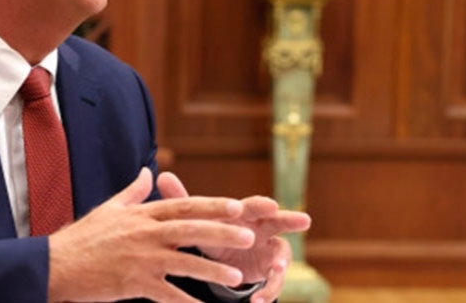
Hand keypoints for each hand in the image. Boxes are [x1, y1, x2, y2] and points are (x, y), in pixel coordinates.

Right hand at [47, 167, 257, 302]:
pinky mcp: (134, 284)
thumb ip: (134, 192)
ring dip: (212, 271)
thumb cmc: (83, 238)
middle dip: (222, 233)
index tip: (236, 206)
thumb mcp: (109, 209)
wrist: (57, 265)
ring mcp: (141, 260)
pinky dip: (188, 302)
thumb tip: (148, 173)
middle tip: (249, 236)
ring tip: (237, 278)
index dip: (211, 206)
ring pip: (184, 263)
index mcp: (142, 215)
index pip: (183, 206)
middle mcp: (145, 234)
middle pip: (190, 230)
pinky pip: (168, 295)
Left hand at [157, 172, 311, 302]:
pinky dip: (268, 292)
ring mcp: (270, 252)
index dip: (262, 205)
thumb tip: (162, 176)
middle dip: (291, 220)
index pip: (256, 205)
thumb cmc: (214, 230)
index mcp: (246, 214)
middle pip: (280, 222)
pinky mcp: (270, 273)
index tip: (271, 204)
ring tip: (275, 272)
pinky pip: (274, 283)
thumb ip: (183, 201)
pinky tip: (258, 302)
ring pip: (282, 256)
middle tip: (304, 220)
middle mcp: (263, 230)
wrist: (223, 258)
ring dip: (280, 264)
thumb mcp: (198, 219)